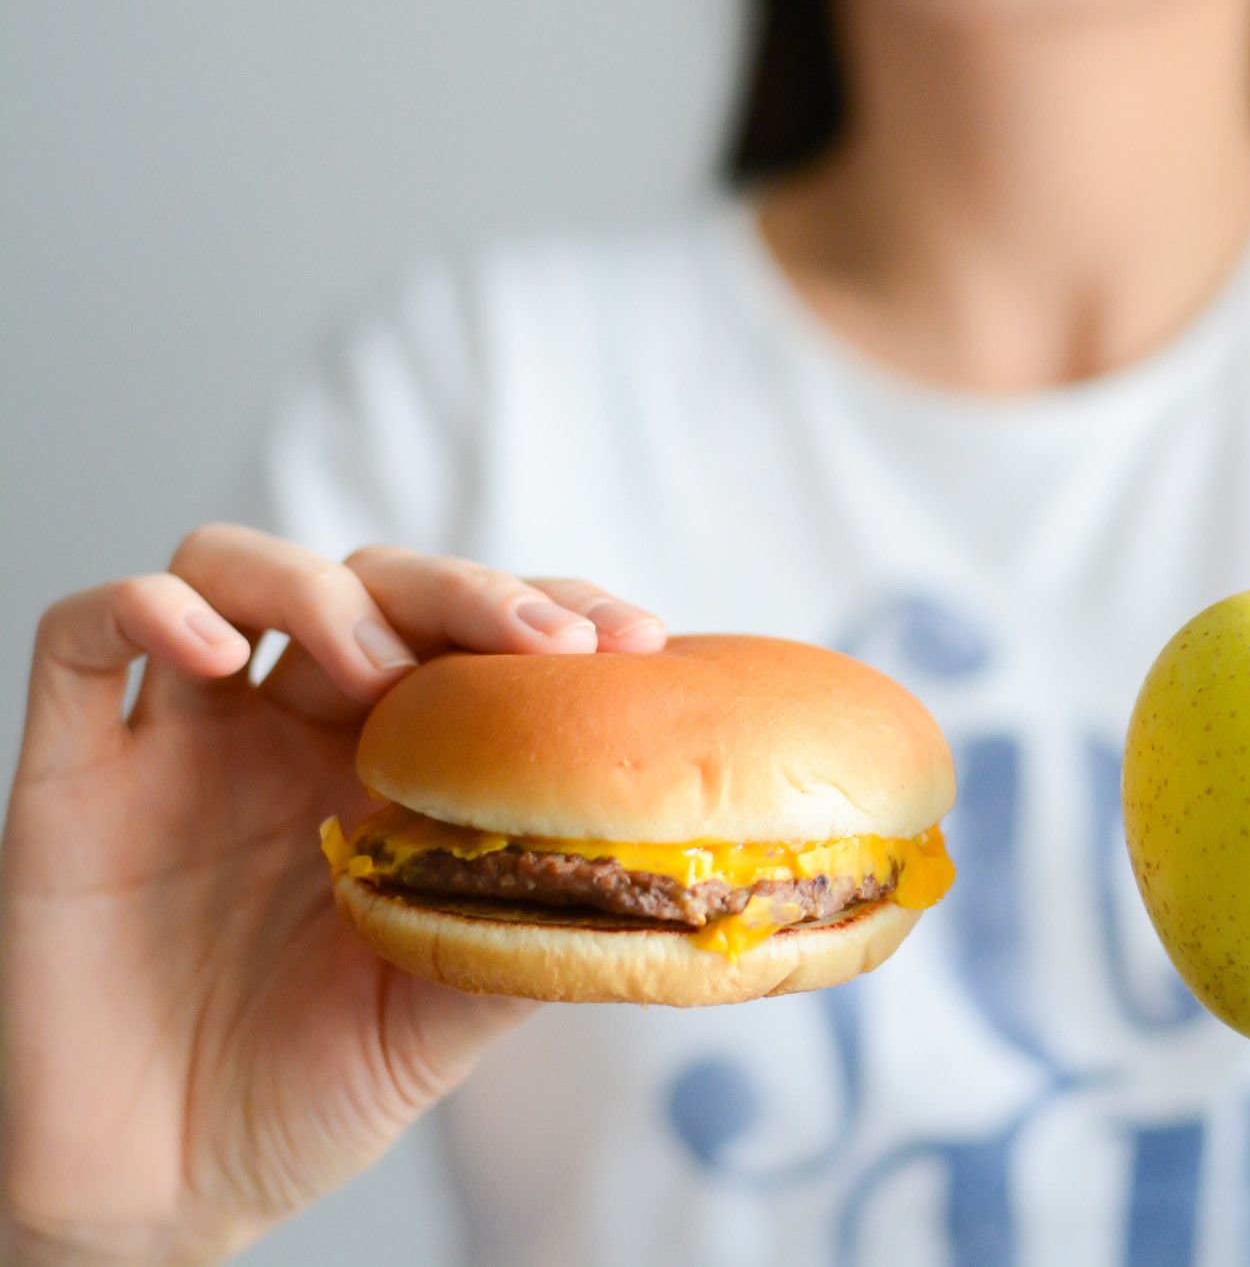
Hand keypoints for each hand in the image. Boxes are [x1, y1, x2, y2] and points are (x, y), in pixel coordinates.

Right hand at [1, 526, 666, 1263]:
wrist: (162, 1189)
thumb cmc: (310, 1093)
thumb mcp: (449, 1014)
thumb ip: (532, 926)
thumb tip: (666, 874)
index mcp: (398, 766)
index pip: (479, 639)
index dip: (555, 613)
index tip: (635, 642)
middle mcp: (296, 730)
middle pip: (376, 582)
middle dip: (469, 591)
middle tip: (545, 645)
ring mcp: (185, 738)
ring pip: (234, 568)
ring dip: (320, 590)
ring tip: (376, 669)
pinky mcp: (74, 768)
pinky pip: (86, 632)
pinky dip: (148, 608)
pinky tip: (217, 653)